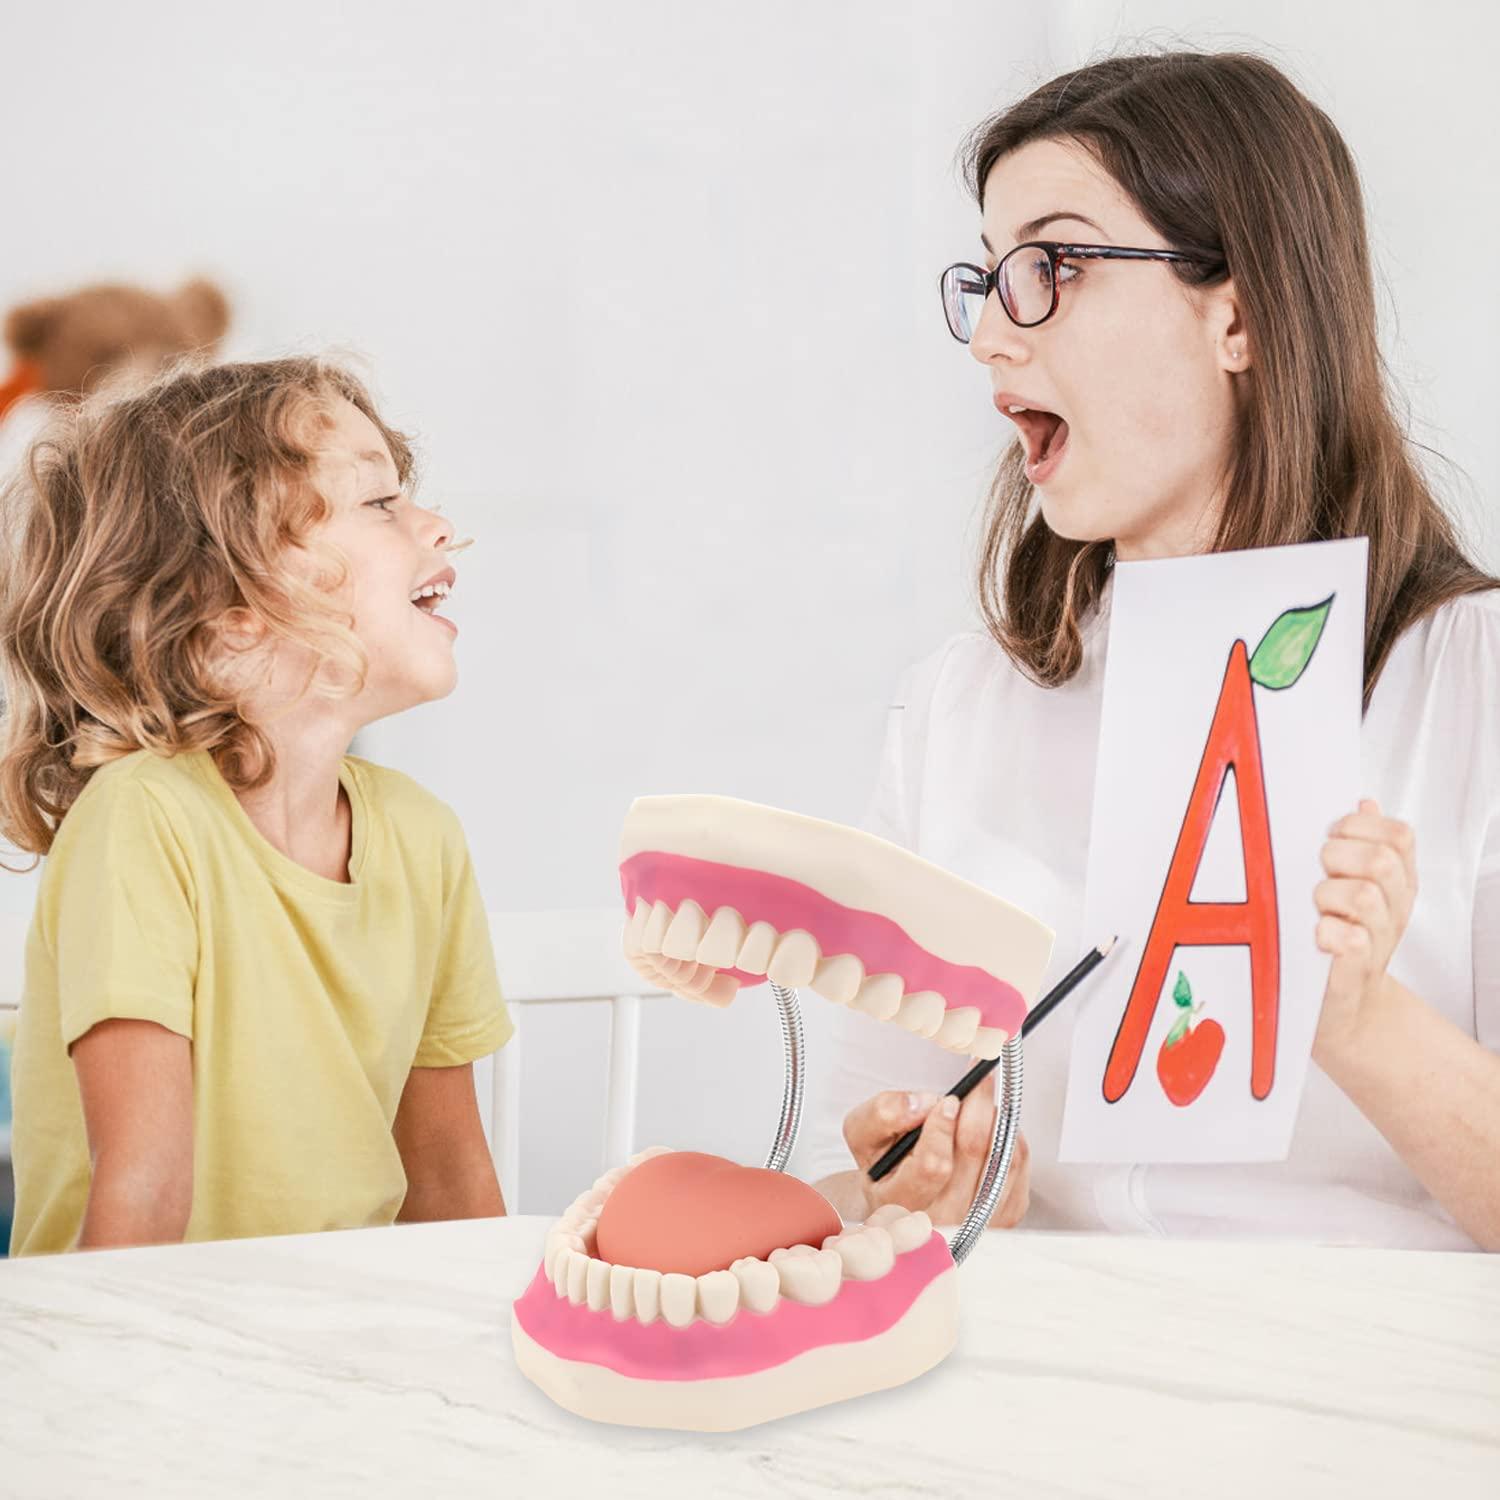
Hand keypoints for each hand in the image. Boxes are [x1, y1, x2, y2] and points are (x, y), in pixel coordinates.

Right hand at [840, 1074, 1029, 1229]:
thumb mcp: (864, 1134)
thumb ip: (883, 1112)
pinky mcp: (1003, 1218)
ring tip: (980, 1104)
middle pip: (975, 1154)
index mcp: (900, 1202)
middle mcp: (941, 1222)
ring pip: (1002, 1156)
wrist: (902, 1199)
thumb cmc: (886, 1165)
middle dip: (977, 1107)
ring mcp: (976, 1224)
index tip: (947, 1100)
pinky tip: (992, 1128)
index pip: (932, 1165)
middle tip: (976, 1082)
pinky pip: (1018, 1165)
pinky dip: (1009, 1136)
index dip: (942, 1126)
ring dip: (995, 1119)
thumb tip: (924, 1104)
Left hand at [1313, 797, 1416, 1058]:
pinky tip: (1317, 934)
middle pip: (1381, 861)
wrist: (1345, 1012)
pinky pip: (1349, 941)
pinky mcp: (1349, 974)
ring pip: (1362, 896)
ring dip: (1328, 896)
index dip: (1362, 826)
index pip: (1399, 836)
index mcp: (1396, 885)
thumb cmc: (1344, 943)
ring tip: (1316, 909)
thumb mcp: (1358, 888)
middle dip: (1340, 857)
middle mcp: (1392, 911)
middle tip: (1321, 874)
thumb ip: (1363, 844)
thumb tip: (1365, 801)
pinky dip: (1328, 933)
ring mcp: (1375, 943)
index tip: (1334, 836)